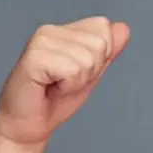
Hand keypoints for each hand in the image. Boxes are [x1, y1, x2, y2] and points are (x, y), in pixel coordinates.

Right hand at [0, 16, 130, 146]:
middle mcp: (50, 30)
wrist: (29, 124)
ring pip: (88, 59)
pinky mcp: (34, 57)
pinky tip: (49, 87)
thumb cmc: (55, 99)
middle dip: (90, 72)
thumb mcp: (90, 74)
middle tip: (66, 82)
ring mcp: (40, 41)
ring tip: (57, 86)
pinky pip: (72, 70)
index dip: (99, 58)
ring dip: (77, 81)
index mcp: (63, 30)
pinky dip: (68, 86)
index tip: (77, 73)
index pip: (104, 28)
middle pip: (99, 44)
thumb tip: (123, 28)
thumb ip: (107, 51)